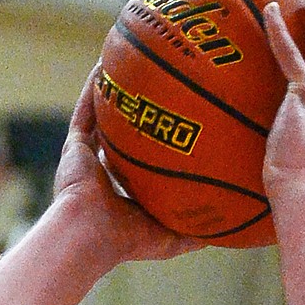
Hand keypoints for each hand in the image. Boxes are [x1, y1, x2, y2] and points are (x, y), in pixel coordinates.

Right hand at [51, 66, 205, 263]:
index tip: (179, 127)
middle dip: (138, 114)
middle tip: (158, 89)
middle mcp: (103, 171)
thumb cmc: (128, 242)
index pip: (144, 163)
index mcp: (124, 191)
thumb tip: (230, 231)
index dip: (159, 145)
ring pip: (103, 116)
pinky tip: (107, 62)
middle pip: (125, 135)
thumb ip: (196, 233)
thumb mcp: (172, 239)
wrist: (91, 236)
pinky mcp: (73, 145)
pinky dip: (94, 86)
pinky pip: (86, 108)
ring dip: (115, 92)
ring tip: (129, 63)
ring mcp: (86, 156)